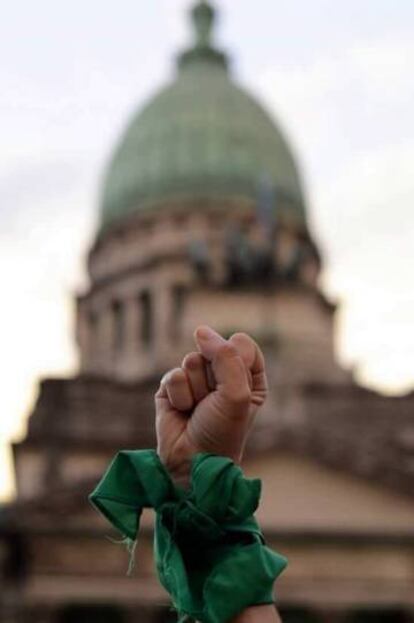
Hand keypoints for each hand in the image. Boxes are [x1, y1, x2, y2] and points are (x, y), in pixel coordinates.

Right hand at [155, 325, 266, 486]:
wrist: (192, 461)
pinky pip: (173, 375)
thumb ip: (224, 355)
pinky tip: (182, 412)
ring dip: (196, 390)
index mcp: (248, 375)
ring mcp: (196, 379)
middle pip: (215, 349)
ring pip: (192, 360)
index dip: (237, 363)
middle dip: (214, 379)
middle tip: (213, 405)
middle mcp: (222, 374)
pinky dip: (179, 396)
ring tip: (197, 410)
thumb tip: (200, 330)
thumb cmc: (222, 431)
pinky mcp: (172, 386)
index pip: (242, 344)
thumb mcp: (236, 393)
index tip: (236, 390)